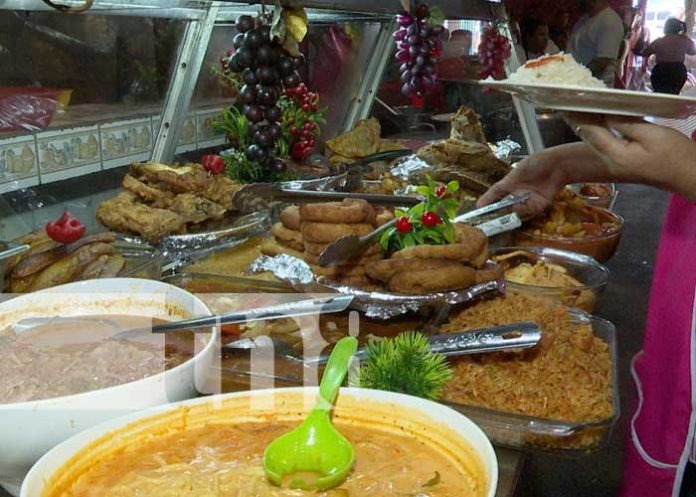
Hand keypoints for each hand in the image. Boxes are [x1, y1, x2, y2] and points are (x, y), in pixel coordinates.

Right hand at [476, 152, 567, 216]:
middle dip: (496, 211)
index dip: (487, 200)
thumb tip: (496, 191)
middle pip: (503, 205)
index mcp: (510, 183)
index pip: (496, 193)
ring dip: (511, 209)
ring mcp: (527, 200)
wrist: (559, 165)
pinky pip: (527, 211)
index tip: (478, 207)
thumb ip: (508, 184)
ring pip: (514, 210)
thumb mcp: (519, 170)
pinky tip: (523, 203)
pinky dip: (524, 210)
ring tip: (509, 206)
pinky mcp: (538, 206)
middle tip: (489, 215)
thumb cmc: (537, 163)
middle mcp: (517, 193)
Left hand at [568, 114, 695, 198]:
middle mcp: (610, 160)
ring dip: (586, 124)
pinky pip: (605, 143)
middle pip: (588, 137)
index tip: (564, 103)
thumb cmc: (675, 155)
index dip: (576, 116)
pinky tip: (597, 121)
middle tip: (565, 103)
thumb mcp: (652, 135)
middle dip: (576, 120)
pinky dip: (598, 130)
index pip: (589, 132)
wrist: (689, 176)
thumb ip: (626, 123)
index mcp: (614, 154)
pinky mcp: (623, 161)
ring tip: (576, 108)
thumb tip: (606, 111)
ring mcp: (616, 163)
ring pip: (595, 141)